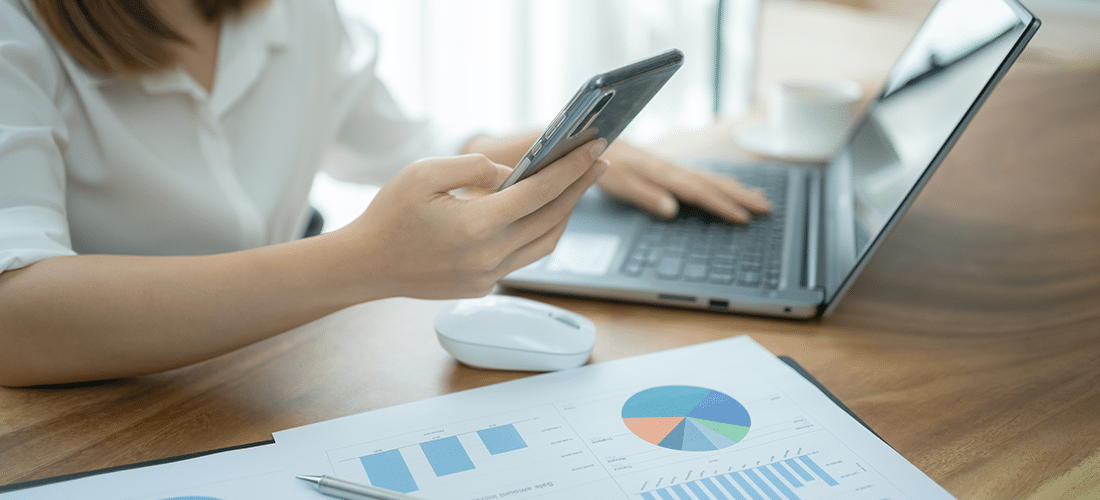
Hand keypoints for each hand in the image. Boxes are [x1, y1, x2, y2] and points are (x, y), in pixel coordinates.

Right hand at [342, 139, 607, 299]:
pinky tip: (544, 213)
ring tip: (576, 186)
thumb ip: (473, 167)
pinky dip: (541, 233)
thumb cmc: (389, 215)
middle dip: (579, 187)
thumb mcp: (424, 173)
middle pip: (551, 217)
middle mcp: (488, 256)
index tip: (595, 149)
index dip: (571, 169)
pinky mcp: (483, 287)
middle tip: (599, 162)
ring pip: (545, 243)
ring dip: (565, 213)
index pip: (539, 192)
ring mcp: (488, 276)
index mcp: (476, 225)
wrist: (365, 265)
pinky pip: (524, 258)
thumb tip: (510, 174)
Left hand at [596, 141, 771, 222]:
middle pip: (714, 184)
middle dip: (742, 196)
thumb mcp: (619, 183)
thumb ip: (645, 195)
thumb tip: (671, 209)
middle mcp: (673, 169)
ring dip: (736, 189)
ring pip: (712, 179)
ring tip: (759, 197)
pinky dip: (721, 182)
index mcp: (664, 174)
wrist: (595, 139)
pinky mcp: (668, 168)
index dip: (722, 206)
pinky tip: (729, 185)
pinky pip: (703, 176)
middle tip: (767, 207)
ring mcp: (673, 168)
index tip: (743, 218)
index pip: (699, 192)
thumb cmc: (605, 163)